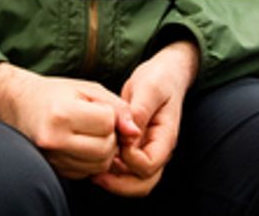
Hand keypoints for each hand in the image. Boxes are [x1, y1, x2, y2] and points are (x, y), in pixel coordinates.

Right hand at [0, 62, 136, 179]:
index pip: (108, 122)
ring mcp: (52, 158)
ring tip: (91, 133)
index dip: (110, 115)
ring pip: (99, 164)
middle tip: (99, 123)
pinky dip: (91, 160)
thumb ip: (117, 107)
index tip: (99, 108)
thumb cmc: (55, 93)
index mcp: (62, 114)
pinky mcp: (54, 169)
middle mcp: (54, 139)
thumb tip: (135, 132)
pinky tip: (81, 144)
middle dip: (110, 135)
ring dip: (103, 150)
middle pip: (106, 148)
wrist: (18, 105)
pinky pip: (87, 172)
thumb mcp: (88, 89)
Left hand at [91, 39, 200, 196]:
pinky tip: (95, 158)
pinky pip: (124, 171)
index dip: (129, 159)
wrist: (164, 73)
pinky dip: (110, 171)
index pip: (149, 166)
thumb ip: (139, 112)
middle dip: (118, 183)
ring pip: (133, 183)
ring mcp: (146, 151)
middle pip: (143, 184)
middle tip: (95, 173)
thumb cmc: (159, 79)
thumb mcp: (149, 88)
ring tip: (93, 170)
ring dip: (113, 181)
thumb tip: (128, 135)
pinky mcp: (135, 149)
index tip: (117, 140)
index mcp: (165, 138)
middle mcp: (157, 150)